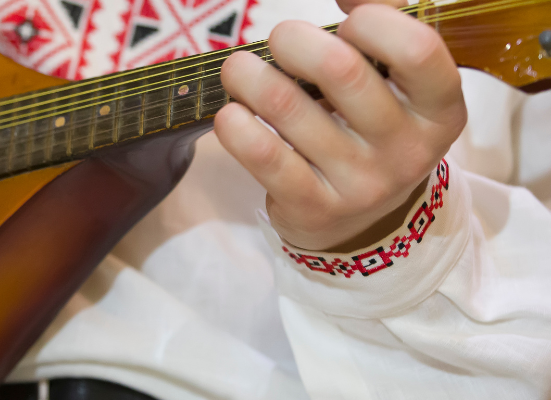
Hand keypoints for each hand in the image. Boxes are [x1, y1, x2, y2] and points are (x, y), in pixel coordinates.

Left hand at [214, 4, 465, 251]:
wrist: (360, 221)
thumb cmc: (371, 126)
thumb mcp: (396, 81)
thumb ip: (383, 21)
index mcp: (440, 108)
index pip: (417, 50)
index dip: (372, 22)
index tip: (346, 24)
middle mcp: (407, 150)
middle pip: (342, 71)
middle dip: (293, 40)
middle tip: (278, 40)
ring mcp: (361, 185)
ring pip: (287, 107)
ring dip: (248, 75)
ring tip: (238, 70)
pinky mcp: (313, 207)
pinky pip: (263, 156)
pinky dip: (235, 124)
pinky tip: (231, 113)